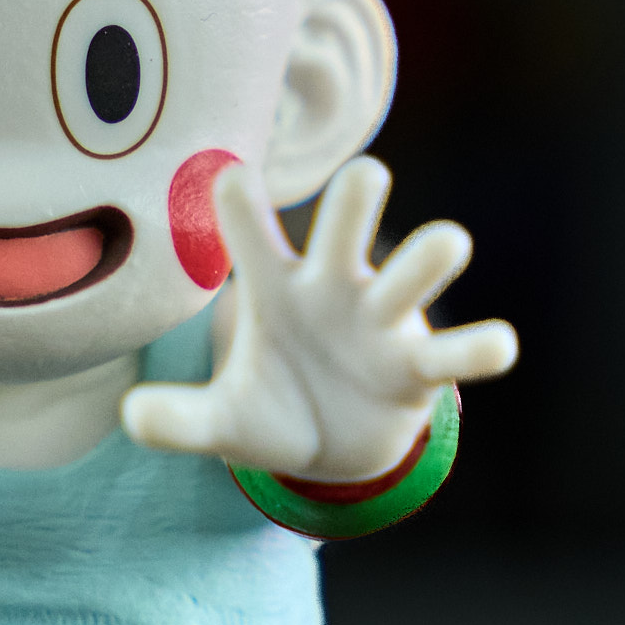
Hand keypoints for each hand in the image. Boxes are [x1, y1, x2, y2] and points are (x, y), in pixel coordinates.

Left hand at [121, 157, 516, 480]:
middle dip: (359, 193)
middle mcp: (333, 288)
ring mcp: (383, 322)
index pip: (251, 231)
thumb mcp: (222, 420)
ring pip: (418, 266)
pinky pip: (458, 351)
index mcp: (276, 288)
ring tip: (444, 245)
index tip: (230, 180)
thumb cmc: (276, 407)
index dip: (240, 203)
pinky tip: (493, 345)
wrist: (332, 449)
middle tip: (366, 176)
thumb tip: (131, 417)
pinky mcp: (419, 367)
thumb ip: (179, 419)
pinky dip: (481, 347)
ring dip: (433, 253)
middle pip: (348, 218)